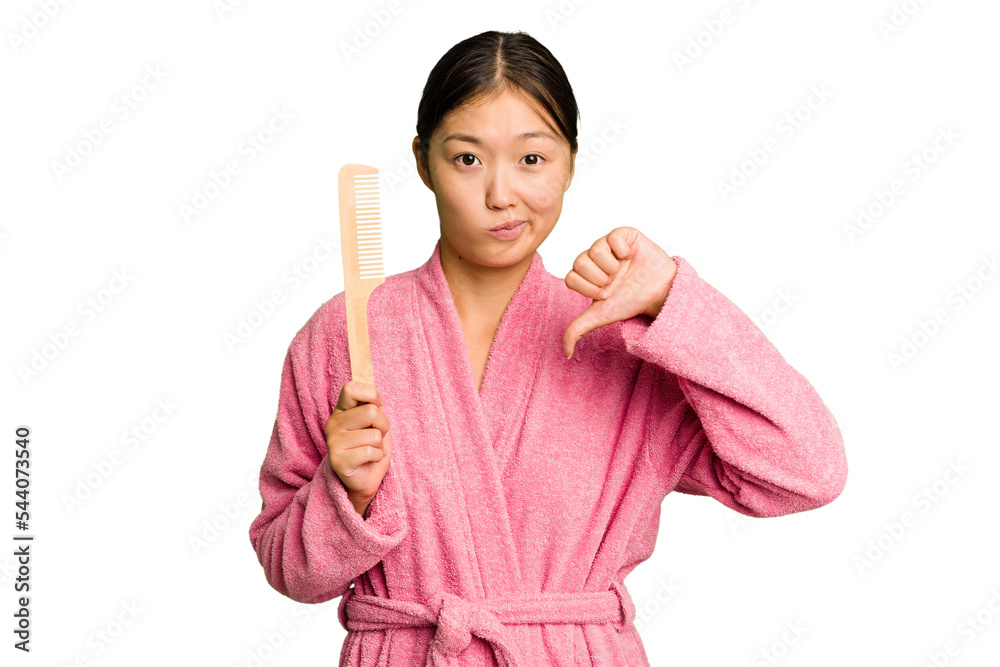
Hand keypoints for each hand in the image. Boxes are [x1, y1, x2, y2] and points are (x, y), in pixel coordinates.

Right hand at [325, 381, 392, 514]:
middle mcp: (333, 423)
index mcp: (342, 411)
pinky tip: (369, 460)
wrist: (366, 479)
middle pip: (371, 412)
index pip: (351, 388)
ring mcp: (333, 442)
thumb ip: (373, 407)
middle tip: (377, 436)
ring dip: (380, 445)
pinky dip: (377, 457)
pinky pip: (370, 452)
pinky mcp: (337, 460)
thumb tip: (375, 398)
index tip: (378, 406)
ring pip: (373, 435)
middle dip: (384, 425)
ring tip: (371, 450)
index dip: (372, 394)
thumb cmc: (371, 447)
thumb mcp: (375, 423)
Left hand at [562, 226, 675, 358]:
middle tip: (614, 283)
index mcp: (585, 274)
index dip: (589, 289)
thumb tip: (566, 353)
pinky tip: (630, 257)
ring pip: (594, 249)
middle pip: (579, 262)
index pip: (570, 277)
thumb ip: (578, 329)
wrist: (659, 293)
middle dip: (599, 279)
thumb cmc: (631, 302)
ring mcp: (608, 244)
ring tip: (623, 271)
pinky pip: (612, 236)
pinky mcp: (624, 234)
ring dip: (611, 267)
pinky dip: (622, 251)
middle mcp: (593, 258)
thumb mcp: (601, 316)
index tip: (605, 294)